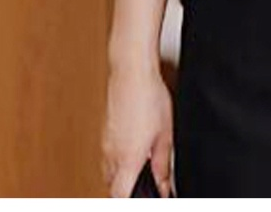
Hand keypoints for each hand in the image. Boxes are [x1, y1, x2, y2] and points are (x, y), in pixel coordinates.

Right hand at [101, 65, 174, 197]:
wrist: (131, 72)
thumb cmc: (149, 97)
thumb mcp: (165, 134)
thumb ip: (163, 163)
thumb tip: (163, 183)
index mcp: (128, 159)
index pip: (121, 196)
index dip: (131, 200)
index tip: (144, 197)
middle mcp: (112, 154)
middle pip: (113, 186)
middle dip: (127, 189)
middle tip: (145, 183)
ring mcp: (105, 142)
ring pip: (108, 170)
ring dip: (121, 174)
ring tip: (141, 165)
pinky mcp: (104, 131)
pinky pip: (107, 154)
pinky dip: (118, 159)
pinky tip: (133, 146)